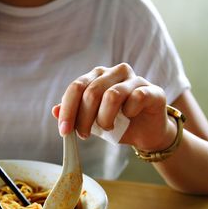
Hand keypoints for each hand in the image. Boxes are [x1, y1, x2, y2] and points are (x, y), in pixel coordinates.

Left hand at [52, 63, 176, 151]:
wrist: (145, 132)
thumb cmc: (116, 123)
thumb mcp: (90, 121)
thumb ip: (73, 114)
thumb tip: (55, 110)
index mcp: (96, 77)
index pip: (76, 87)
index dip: (68, 110)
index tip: (64, 132)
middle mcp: (114, 73)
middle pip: (91, 92)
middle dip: (84, 118)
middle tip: (84, 135)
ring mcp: (134, 79)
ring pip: (112, 95)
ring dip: (105, 118)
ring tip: (107, 128)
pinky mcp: (152, 90)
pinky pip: (136, 98)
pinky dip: (129, 113)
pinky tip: (129, 118)